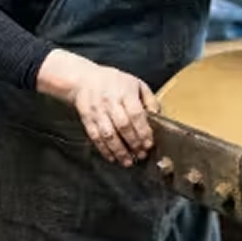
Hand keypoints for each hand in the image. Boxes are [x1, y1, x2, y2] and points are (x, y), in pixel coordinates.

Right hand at [36, 49, 159, 165]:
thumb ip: (149, 99)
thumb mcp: (136, 83)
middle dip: (133, 143)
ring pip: (108, 134)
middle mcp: (110, 102)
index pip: (135, 114)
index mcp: (125, 92)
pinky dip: (104, 150)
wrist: (84, 80)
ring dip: (119, 151)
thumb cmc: (113, 82)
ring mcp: (97, 111)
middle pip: (123, 126)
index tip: (149, 143)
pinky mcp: (87, 119)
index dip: (143, 131)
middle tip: (141, 154)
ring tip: (128, 161)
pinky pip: (95, 137)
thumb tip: (157, 116)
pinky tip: (112, 158)